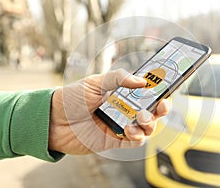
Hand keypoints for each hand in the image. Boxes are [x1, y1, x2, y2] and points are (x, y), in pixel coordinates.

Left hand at [49, 69, 168, 154]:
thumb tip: (142, 81)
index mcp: (121, 94)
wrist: (52, 120)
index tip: (167, 86)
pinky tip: (128, 130)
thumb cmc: (71, 98)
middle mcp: (123, 110)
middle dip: (160, 108)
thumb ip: (118, 78)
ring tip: (140, 118)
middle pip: (151, 111)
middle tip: (160, 105)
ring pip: (145, 127)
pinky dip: (137, 137)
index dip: (159, 90)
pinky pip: (133, 141)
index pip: (146, 92)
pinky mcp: (114, 140)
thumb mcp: (94, 82)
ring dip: (149, 123)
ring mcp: (120, 125)